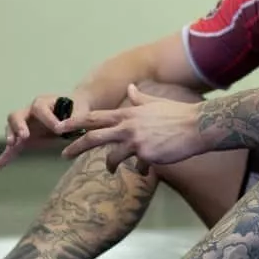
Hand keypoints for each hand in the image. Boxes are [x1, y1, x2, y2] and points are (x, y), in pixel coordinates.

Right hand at [0, 93, 90, 168]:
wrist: (74, 112)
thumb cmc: (77, 110)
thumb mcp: (79, 113)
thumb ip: (74, 120)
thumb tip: (69, 128)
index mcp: (44, 103)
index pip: (40, 108)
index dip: (48, 119)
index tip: (58, 130)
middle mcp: (30, 112)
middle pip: (17, 115)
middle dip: (19, 125)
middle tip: (24, 136)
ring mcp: (25, 124)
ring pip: (11, 128)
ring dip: (11, 136)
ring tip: (12, 145)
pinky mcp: (24, 137)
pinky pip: (13, 146)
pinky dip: (7, 155)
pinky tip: (0, 165)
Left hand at [59, 84, 206, 173]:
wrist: (197, 126)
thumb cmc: (177, 114)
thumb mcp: (155, 102)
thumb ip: (139, 98)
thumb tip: (130, 87)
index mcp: (128, 112)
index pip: (96, 117)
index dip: (76, 122)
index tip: (62, 126)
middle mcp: (128, 126)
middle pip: (93, 137)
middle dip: (75, 146)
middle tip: (63, 154)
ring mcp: (136, 141)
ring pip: (111, 157)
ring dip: (109, 165)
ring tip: (110, 171)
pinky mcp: (146, 154)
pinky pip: (136, 166)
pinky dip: (139, 169)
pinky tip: (144, 172)